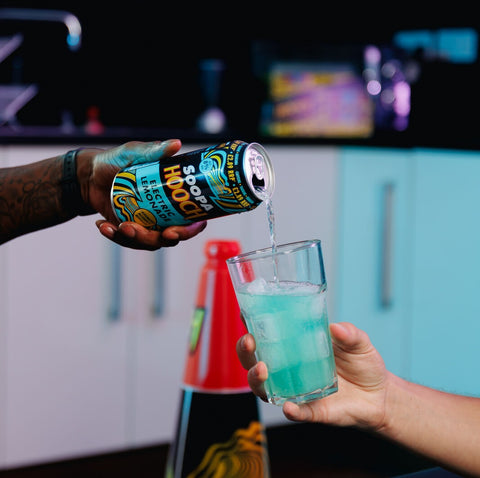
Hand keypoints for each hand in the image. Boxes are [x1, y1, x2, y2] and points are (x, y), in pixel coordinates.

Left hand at [83, 139, 206, 249]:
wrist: (89, 175)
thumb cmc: (115, 161)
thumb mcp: (134, 153)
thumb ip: (155, 150)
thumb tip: (176, 144)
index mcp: (174, 197)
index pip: (193, 220)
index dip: (190, 230)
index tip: (173, 230)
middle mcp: (166, 213)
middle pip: (172, 237)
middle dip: (157, 239)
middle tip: (136, 229)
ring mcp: (149, 223)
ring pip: (151, 242)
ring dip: (134, 239)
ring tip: (118, 226)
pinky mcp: (131, 230)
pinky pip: (129, 242)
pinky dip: (116, 237)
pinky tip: (103, 226)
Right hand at [236, 322, 388, 430]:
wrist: (379, 396)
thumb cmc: (361, 363)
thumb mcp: (358, 342)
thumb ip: (349, 333)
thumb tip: (336, 328)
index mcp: (293, 345)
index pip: (265, 333)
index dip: (250, 323)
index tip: (244, 313)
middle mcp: (287, 368)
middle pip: (253, 360)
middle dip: (244, 351)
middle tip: (249, 341)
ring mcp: (295, 389)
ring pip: (264, 387)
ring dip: (257, 378)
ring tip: (263, 369)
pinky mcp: (311, 410)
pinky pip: (296, 412)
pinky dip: (291, 410)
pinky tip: (289, 406)